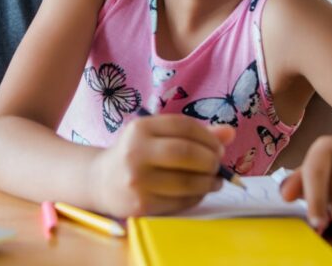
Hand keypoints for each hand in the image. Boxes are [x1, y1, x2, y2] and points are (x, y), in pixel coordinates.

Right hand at [88, 115, 235, 217]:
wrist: (101, 182)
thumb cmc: (137, 155)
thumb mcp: (157, 137)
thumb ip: (193, 133)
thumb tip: (230, 133)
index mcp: (140, 128)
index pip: (184, 126)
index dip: (208, 137)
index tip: (219, 147)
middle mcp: (135, 152)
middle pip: (186, 153)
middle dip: (210, 160)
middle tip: (217, 165)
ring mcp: (137, 181)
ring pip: (186, 181)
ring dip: (208, 182)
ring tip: (214, 181)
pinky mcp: (141, 205)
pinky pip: (180, 202)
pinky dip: (196, 197)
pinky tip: (197, 193)